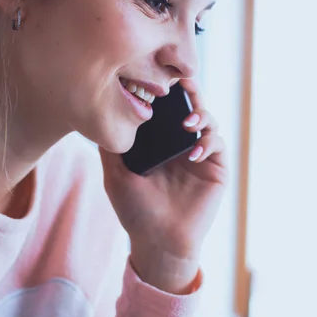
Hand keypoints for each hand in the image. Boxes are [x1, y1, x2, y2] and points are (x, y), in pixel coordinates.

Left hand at [99, 78, 227, 293]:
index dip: (166, 92)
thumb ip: (111, 149)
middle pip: (189, 107)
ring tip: (187, 123)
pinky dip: (208, 142)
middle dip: (189, 92)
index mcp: (160, 145)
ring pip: (208, 121)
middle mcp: (180, 146)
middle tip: (182, 82)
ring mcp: (200, 157)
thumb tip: (100, 115)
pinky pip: (217, 145)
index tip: (158, 75)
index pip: (165, 110)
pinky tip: (193, 151)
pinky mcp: (216, 170)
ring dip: (200, 115)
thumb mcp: (116, 177)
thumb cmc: (136, 212)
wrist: (159, 241)